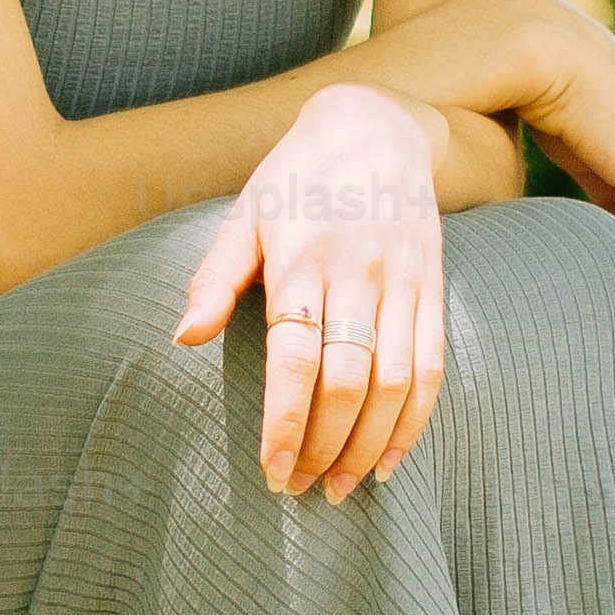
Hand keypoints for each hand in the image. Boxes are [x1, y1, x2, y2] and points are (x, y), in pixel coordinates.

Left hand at [178, 80, 444, 498]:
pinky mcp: (433, 288)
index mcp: (300, 257)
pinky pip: (432, 367)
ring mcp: (403, 280)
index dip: (286, 422)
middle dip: (325, 447)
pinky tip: (390, 460)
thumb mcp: (244, 214)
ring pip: (395, 383)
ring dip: (370, 446)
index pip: (296, 357)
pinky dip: (414, 423)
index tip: (272, 471)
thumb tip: (181, 338)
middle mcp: (357, 271)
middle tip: (302, 489)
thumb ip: (214, 278)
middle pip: (348, 380)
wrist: (377, 125)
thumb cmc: (294, 179)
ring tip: (343, 487)